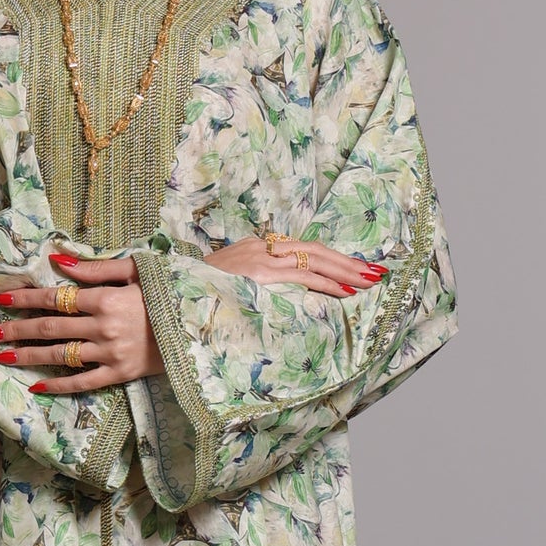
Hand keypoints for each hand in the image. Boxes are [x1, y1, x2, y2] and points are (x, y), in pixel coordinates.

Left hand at [0, 253, 161, 392]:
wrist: (202, 324)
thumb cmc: (169, 291)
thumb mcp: (136, 270)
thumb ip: (95, 268)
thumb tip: (57, 260)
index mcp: (105, 299)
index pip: (54, 298)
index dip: (24, 298)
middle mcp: (104, 327)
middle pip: (49, 329)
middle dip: (14, 330)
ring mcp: (111, 354)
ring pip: (60, 356)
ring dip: (27, 357)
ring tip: (1, 356)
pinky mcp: (121, 375)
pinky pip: (83, 382)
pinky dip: (58, 385)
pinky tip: (36, 386)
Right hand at [206, 236, 387, 298]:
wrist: (169, 294)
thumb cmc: (197, 296)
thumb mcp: (228, 283)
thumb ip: (253, 284)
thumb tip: (279, 298)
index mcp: (255, 247)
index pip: (303, 250)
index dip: (332, 259)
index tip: (354, 269)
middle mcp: (260, 248)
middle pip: (315, 249)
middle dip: (348, 262)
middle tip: (375, 272)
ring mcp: (260, 260)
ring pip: (314, 260)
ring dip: (345, 272)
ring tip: (368, 281)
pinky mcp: (258, 275)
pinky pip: (300, 276)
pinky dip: (325, 283)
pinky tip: (344, 290)